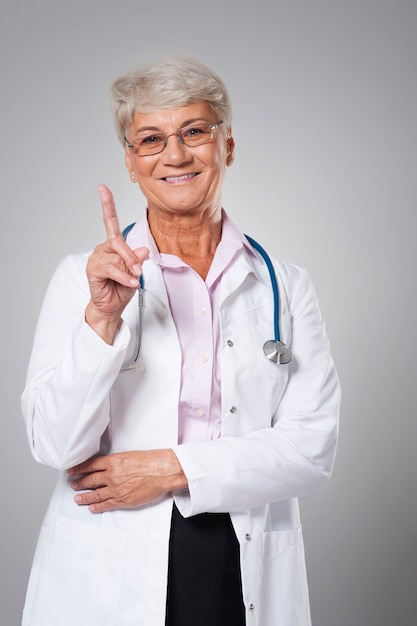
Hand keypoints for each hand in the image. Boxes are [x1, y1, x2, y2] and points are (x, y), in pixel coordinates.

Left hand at [68, 449, 186, 512]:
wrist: (164, 471)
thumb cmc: (152, 461)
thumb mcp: (130, 455)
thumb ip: (117, 461)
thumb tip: (109, 466)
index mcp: (113, 461)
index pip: (91, 465)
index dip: (79, 468)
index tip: (72, 471)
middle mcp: (112, 475)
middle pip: (91, 480)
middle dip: (80, 483)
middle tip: (74, 485)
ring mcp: (116, 489)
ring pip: (95, 494)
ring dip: (85, 497)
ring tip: (77, 498)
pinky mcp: (123, 500)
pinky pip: (106, 504)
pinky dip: (98, 507)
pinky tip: (92, 507)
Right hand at [85, 184, 148, 342]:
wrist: (111, 307)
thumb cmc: (121, 288)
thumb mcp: (135, 271)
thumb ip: (138, 259)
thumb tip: (142, 250)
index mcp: (113, 246)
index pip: (109, 221)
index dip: (107, 204)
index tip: (102, 188)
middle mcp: (103, 249)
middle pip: (118, 242)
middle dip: (131, 257)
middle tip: (138, 270)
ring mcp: (96, 258)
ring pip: (116, 257)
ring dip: (129, 270)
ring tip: (132, 280)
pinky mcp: (93, 269)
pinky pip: (112, 269)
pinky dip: (124, 277)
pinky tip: (129, 283)